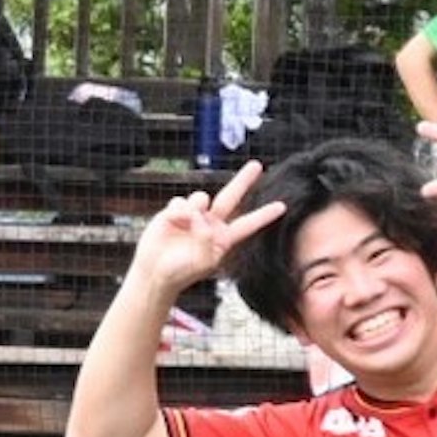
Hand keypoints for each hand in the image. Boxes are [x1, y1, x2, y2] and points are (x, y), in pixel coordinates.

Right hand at [125, 165, 278, 296]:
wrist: (155, 271)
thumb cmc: (180, 272)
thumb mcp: (202, 261)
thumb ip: (207, 238)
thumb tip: (199, 216)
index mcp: (223, 238)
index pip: (248, 224)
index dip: (264, 215)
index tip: (282, 207)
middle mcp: (211, 223)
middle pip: (231, 197)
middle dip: (244, 180)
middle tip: (257, 165)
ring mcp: (194, 215)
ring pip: (200, 198)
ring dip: (193, 209)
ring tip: (184, 225)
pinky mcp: (175, 211)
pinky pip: (181, 201)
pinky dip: (177, 212)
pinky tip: (172, 223)